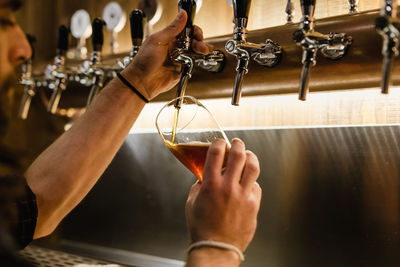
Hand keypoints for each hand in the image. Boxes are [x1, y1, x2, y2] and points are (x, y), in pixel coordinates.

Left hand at [122, 10, 211, 99]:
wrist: (142, 82)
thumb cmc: (144, 62)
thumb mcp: (158, 40)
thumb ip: (172, 29)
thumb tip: (182, 15)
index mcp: (168, 38)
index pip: (185, 30)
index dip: (193, 30)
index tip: (195, 33)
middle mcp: (174, 47)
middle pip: (193, 40)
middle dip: (199, 40)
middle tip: (199, 44)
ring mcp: (179, 59)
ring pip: (195, 51)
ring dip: (201, 49)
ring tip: (202, 51)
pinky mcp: (182, 70)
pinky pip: (193, 64)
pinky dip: (197, 61)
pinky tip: (197, 59)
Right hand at [185, 138, 261, 252]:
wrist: (216, 247)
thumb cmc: (202, 228)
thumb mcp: (192, 202)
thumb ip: (199, 186)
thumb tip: (204, 177)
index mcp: (211, 184)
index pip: (217, 153)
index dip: (219, 143)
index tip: (220, 142)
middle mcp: (228, 187)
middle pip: (238, 155)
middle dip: (238, 144)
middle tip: (237, 143)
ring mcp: (243, 195)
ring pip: (253, 166)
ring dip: (250, 157)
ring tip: (248, 156)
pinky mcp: (253, 204)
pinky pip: (256, 186)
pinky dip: (252, 180)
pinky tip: (248, 182)